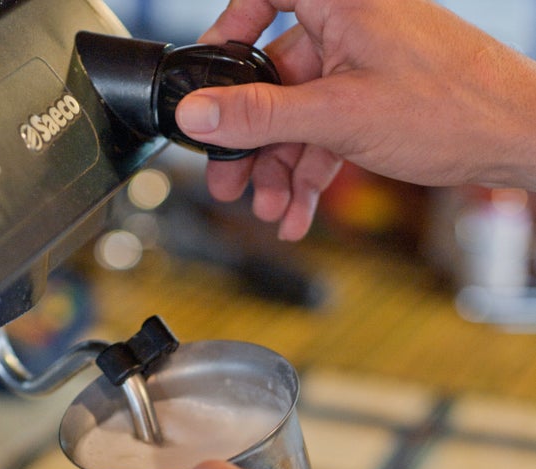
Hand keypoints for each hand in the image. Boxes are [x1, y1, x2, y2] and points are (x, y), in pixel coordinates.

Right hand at [176, 0, 535, 239]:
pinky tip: (298, 212)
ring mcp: (363, 66)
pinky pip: (326, 136)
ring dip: (281, 169)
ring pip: (299, 116)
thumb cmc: (451, 107)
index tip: (210, 80)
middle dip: (251, 137)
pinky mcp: (375, 103)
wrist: (513, 139)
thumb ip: (261, 115)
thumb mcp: (337, 114)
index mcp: (341, 0)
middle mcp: (350, 25)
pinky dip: (311, 175)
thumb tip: (198, 113)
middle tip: (229, 178)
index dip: (229, 30)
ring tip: (271, 209)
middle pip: (276, 75)